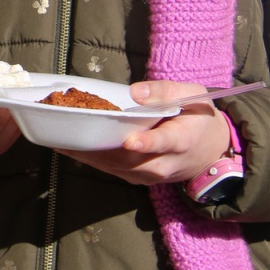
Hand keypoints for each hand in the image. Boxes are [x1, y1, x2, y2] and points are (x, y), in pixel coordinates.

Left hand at [56, 80, 231, 184]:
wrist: (209, 152)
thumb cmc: (197, 118)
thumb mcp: (192, 95)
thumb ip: (166, 92)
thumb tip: (136, 93)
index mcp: (181, 140)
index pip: (164, 143)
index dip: (147, 143)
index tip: (130, 141)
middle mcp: (164, 163)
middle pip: (130, 159)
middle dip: (100, 148)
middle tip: (71, 133)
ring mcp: (149, 175)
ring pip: (116, 167)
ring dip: (88, 155)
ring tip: (61, 139)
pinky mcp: (137, 178)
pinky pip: (111, 170)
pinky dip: (90, 159)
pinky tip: (69, 146)